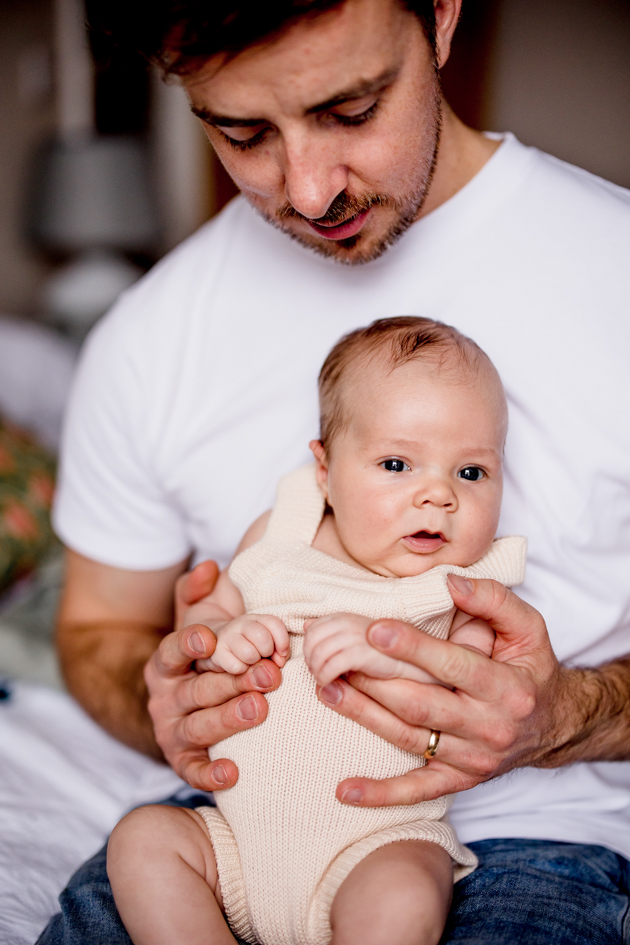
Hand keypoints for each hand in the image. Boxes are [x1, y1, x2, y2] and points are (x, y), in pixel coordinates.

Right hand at [144, 560, 281, 791]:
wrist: (178, 706)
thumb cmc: (200, 657)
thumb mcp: (194, 617)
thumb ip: (197, 590)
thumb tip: (209, 566)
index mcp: (165, 661)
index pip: (172, 650)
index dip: (188, 643)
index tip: (209, 637)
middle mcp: (165, 696)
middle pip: (196, 690)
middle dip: (231, 683)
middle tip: (268, 676)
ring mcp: (172, 729)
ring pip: (198, 727)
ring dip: (228, 719)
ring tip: (260, 709)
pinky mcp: (183, 760)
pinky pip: (194, 770)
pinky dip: (211, 774)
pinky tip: (234, 772)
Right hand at [196, 613, 289, 673]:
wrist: (215, 648)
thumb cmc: (248, 650)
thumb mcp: (266, 647)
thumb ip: (277, 653)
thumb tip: (278, 666)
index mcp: (256, 619)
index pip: (275, 623)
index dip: (282, 642)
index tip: (281, 657)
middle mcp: (241, 624)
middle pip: (262, 637)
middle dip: (267, 653)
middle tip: (262, 658)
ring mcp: (226, 636)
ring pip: (249, 653)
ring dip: (252, 663)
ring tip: (249, 663)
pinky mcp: (215, 652)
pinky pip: (236, 666)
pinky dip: (240, 671)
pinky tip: (237, 667)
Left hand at [315, 575, 571, 806]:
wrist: (554, 724)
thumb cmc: (532, 667)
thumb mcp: (528, 627)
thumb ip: (492, 600)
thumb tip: (450, 582)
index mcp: (506, 688)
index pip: (453, 666)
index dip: (413, 648)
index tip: (374, 629)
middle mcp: (489, 728)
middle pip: (421, 704)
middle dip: (375, 681)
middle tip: (336, 658)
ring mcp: (471, 759)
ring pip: (409, 738)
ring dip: (363, 715)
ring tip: (326, 690)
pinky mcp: (458, 780)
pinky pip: (417, 790)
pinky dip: (381, 792)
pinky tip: (345, 790)